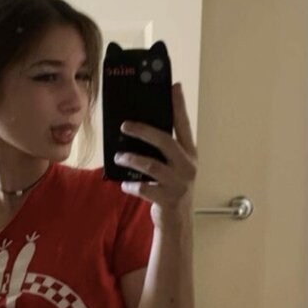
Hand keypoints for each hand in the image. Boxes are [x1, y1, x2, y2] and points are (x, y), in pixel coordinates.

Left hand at [114, 83, 196, 227]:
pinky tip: (124, 183)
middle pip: (165, 142)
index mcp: (189, 153)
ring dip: (131, 159)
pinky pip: (144, 188)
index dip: (179, 106)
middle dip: (143, 131)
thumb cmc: (170, 187)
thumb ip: (163, 149)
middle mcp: (187, 166)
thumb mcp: (173, 166)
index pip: (184, 125)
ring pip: (152, 165)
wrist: (177, 221)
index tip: (174, 86)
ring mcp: (179, 183)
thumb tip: (137, 125)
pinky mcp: (167, 199)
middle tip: (125, 125)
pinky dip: (131, 185)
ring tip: (118, 157)